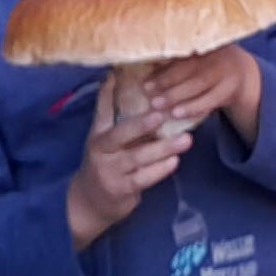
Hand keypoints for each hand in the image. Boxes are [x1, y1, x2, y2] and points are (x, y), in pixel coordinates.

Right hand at [67, 74, 187, 248]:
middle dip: (141, 125)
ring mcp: (110, 172)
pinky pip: (143, 179)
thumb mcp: (103, 136)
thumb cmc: (105, 160)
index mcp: (99, 134)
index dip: (109, 95)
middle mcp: (102, 151)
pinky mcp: (121, 189)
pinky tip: (175, 162)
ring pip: (138, 158)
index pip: (103, 112)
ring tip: (186, 140)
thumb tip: (114, 74)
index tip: (118, 76)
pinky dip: (159, 171)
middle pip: (121, 135)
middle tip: (162, 114)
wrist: (90, 202)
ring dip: (163, 148)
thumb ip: (110, 109)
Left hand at [146, 45, 263, 145]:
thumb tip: (140, 68)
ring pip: (199, 83)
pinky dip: (193, 107)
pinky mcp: (231, 88)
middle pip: (190, 67)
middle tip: (148, 95)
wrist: (241, 74)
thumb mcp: (195, 59)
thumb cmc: (206, 66)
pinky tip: (178, 114)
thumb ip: (173, 63)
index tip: (144, 82)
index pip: (181, 53)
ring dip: (177, 95)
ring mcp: (226, 70)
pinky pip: (211, 99)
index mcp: (203, 43)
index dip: (161, 68)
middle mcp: (216, 53)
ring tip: (158, 106)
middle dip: (167, 82)